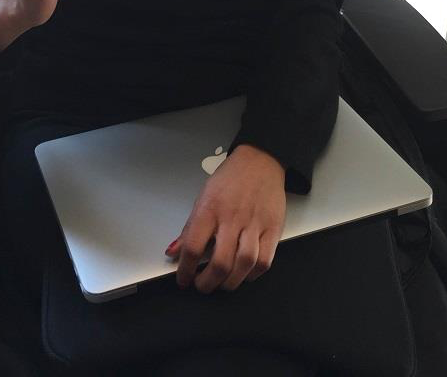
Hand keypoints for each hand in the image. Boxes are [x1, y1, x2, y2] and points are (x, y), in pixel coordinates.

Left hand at [165, 144, 285, 293]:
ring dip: (231, 282)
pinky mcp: (273, 228)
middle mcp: (232, 217)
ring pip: (244, 264)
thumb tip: (173, 251)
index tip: (183, 279)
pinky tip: (244, 274)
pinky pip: (265, 261)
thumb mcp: (203, 197)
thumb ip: (189, 228)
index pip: (193, 247)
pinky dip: (253, 274)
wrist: (260, 160)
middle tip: (202, 286)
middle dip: (208, 283)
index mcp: (210, 209)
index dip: (185, 270)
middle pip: (220, 262)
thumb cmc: (230, 178)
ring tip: (222, 283)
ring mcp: (254, 223)